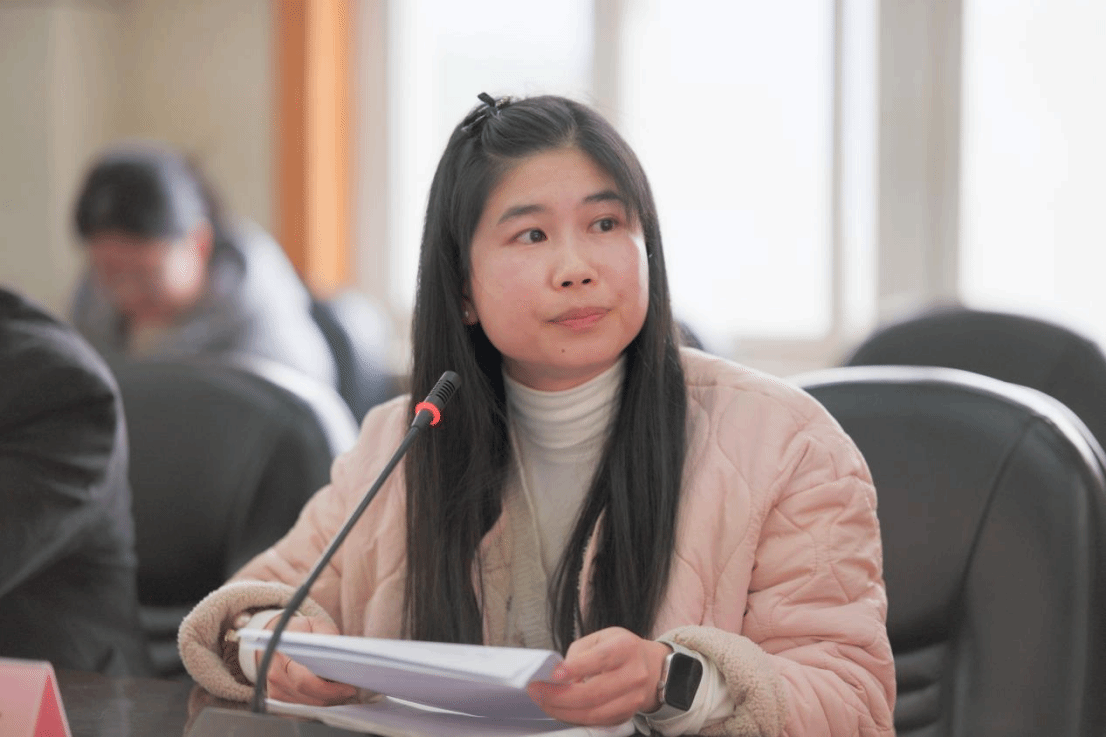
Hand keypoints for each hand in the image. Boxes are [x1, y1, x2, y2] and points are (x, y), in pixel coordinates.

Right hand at [255, 614, 357, 705]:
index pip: (305, 681)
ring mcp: (274, 691)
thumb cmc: (299, 631)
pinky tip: (327, 697)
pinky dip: (317, 707)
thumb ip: (328, 636)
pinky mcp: (277, 702)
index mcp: (282, 656)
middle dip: (333, 697)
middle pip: (309, 697)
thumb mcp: (315, 624)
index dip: (329, 689)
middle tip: (350, 690)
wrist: (276, 637)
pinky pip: (301, 711)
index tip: (348, 687)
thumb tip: (341, 653)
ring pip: (306, 707)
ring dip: (327, 702)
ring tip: (341, 692)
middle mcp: (276, 676)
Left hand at [526, 627, 671, 725]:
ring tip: (544, 702)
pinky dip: (575, 718)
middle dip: (560, 696)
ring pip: (594, 713)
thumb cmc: (620, 650)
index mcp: (625, 647)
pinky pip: (597, 722)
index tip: (553, 675)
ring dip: (563, 711)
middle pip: (594, 693)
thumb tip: (559, 676)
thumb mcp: (601, 638)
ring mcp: (633, 698)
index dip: (575, 668)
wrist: (651, 668)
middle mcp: (634, 674)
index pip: (600, 659)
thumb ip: (579, 654)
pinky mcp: (627, 715)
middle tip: (537, 692)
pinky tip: (560, 710)